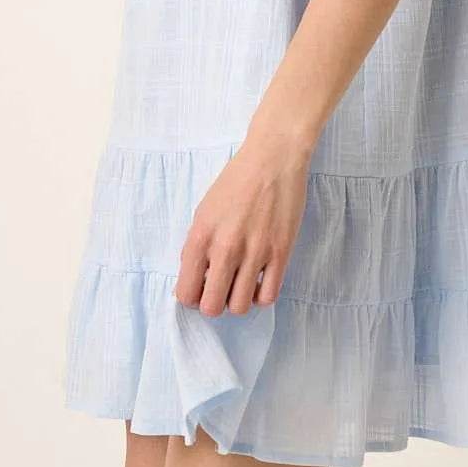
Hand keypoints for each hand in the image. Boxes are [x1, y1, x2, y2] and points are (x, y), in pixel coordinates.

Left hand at [172, 133, 311, 316]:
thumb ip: (196, 248)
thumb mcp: (204, 211)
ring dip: (237, 301)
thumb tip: (192, 282)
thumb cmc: (235, 182)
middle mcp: (225, 249)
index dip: (192, 297)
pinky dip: (260, 296)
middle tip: (221, 288)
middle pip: (212, 307)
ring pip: (240, 307)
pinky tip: (259, 280)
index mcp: (201, 237)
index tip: (201, 288)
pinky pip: (268, 296)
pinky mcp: (281, 253)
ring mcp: (255, 253)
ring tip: (241, 283)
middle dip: (213, 303)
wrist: (273, 160)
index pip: (186, 293)